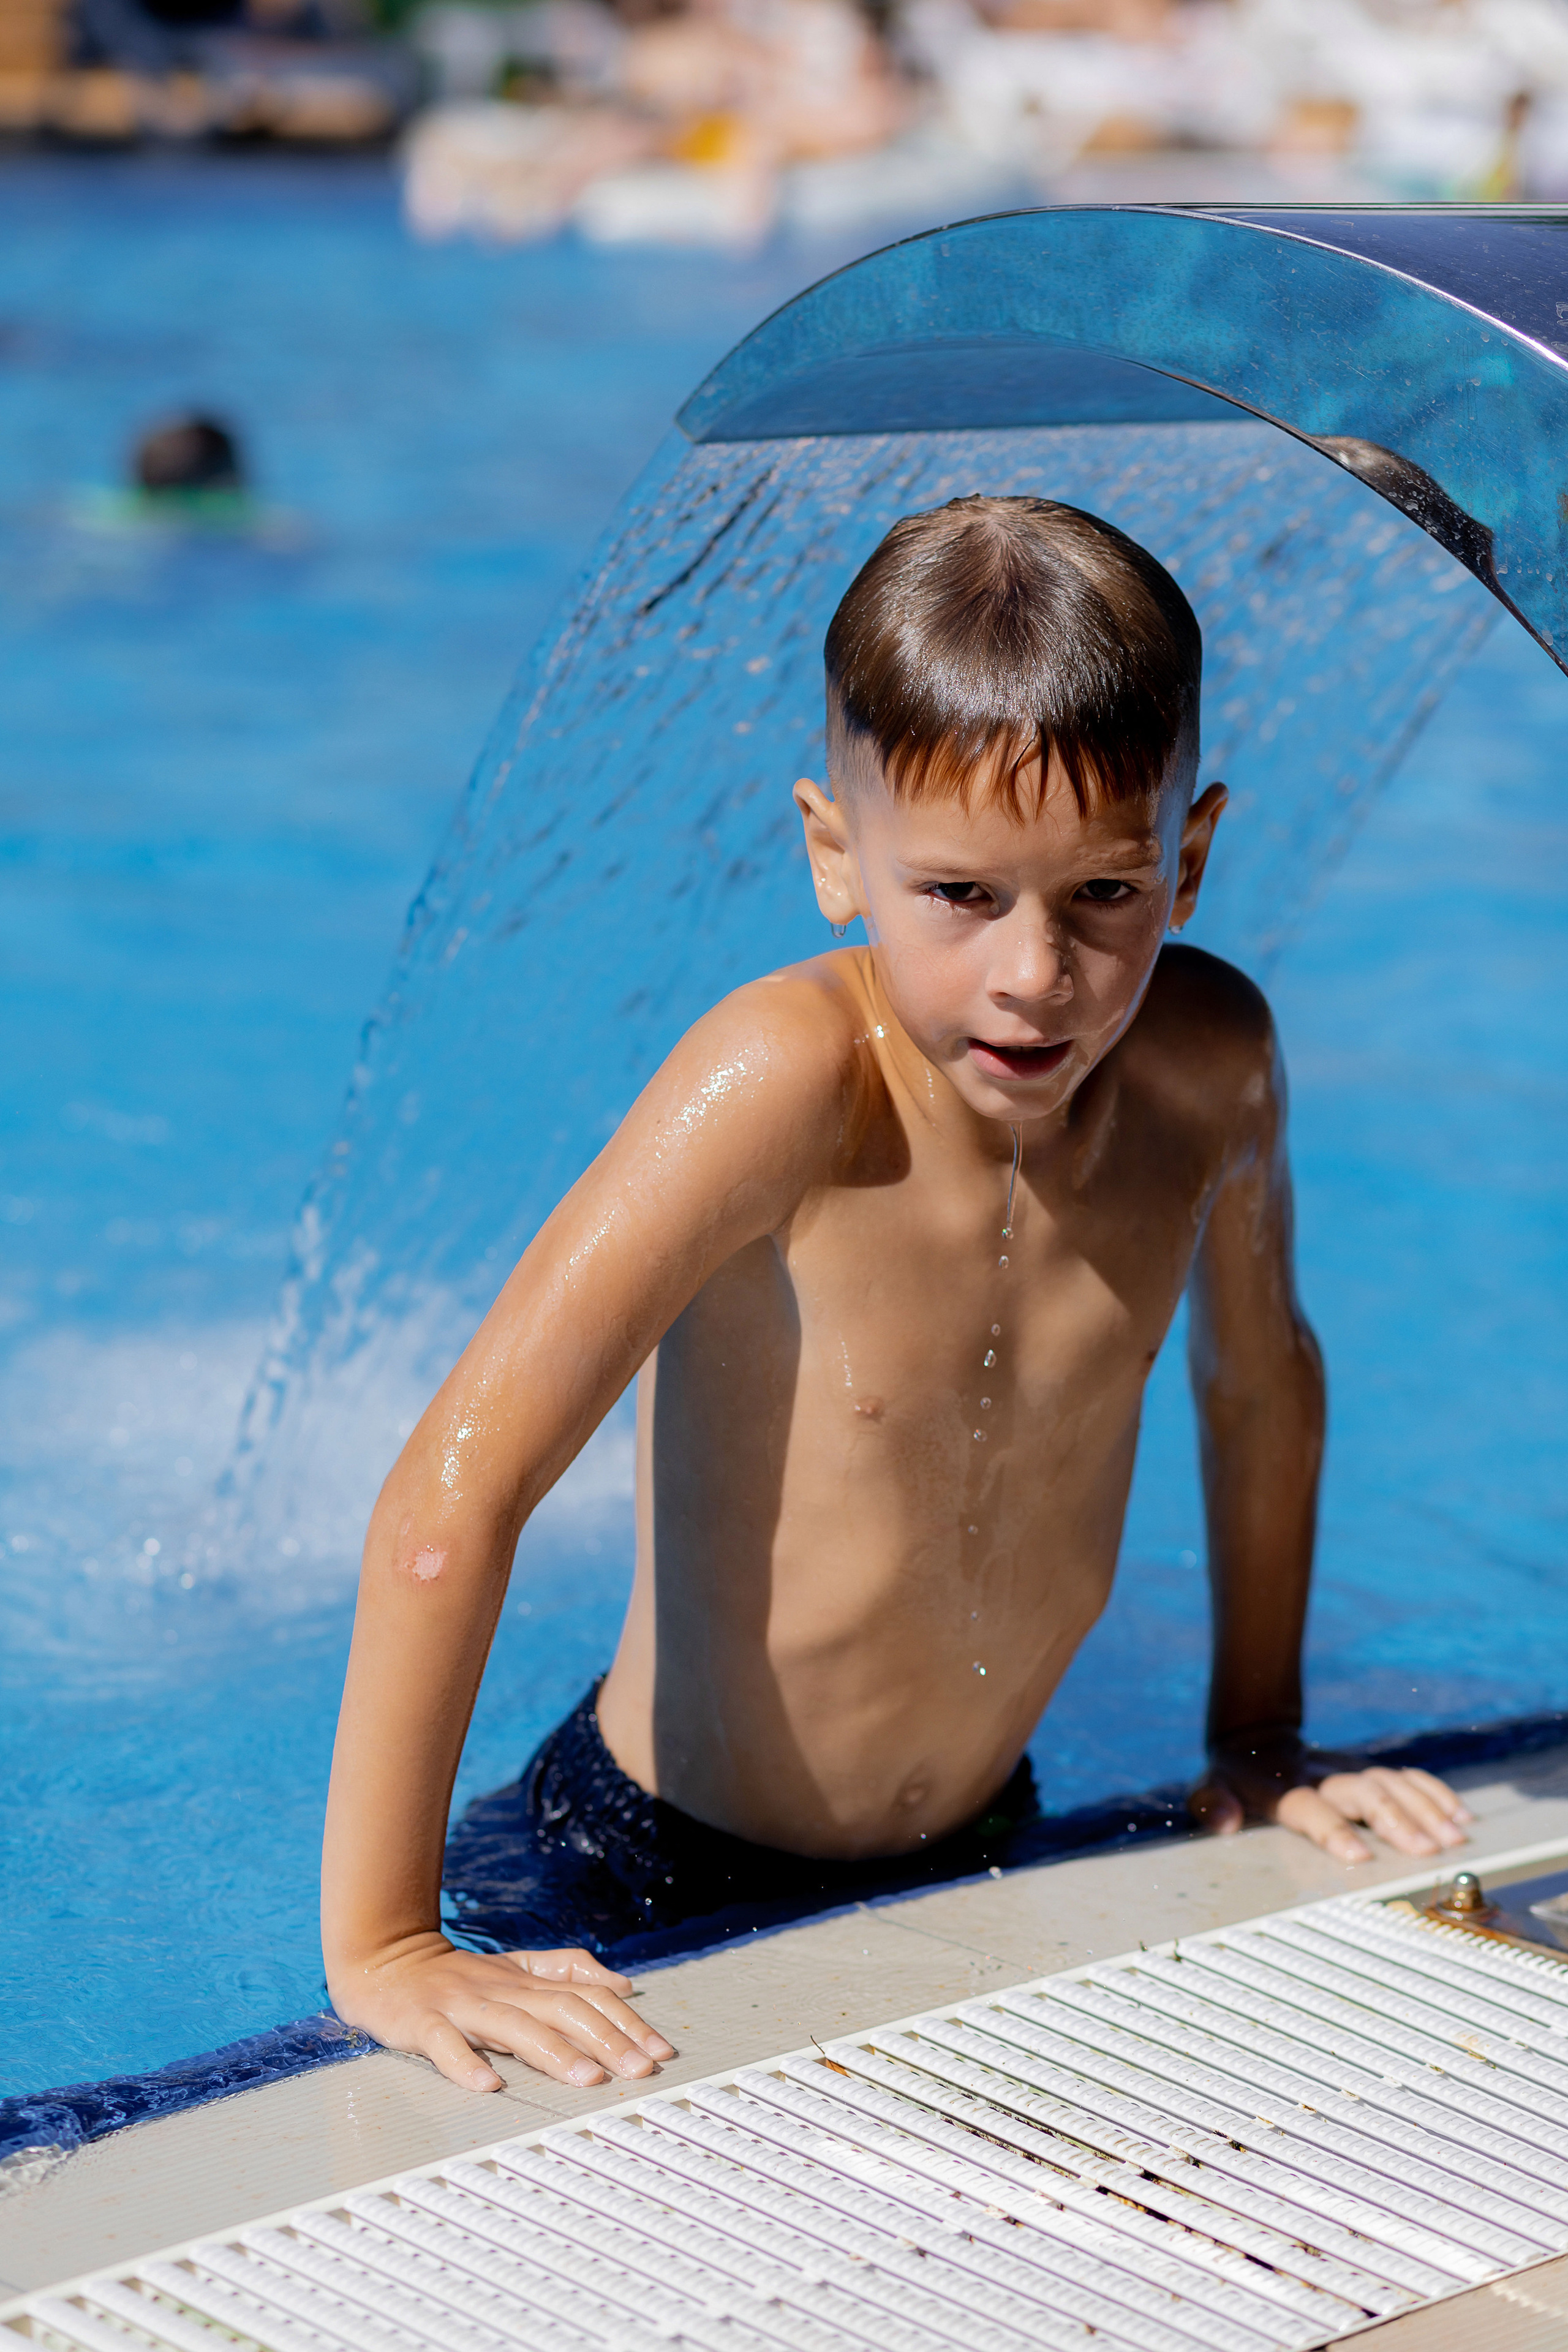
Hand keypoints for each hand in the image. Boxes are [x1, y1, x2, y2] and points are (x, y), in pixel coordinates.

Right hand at [329, 1932, 676, 2092]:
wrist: (384, 1958)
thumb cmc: (458, 1975)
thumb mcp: (517, 1966)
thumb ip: (568, 1970)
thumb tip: (622, 1983)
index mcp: (527, 1980)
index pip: (588, 1995)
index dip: (626, 2021)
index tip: (660, 2051)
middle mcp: (502, 1989)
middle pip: (562, 2009)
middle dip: (606, 2039)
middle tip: (640, 2070)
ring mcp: (462, 2005)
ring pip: (514, 2025)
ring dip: (554, 2053)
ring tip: (587, 2078)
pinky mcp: (422, 2022)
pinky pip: (444, 2043)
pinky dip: (465, 2063)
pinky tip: (487, 2085)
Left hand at [1191, 1738, 1471, 1865]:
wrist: (1256, 1738)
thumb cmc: (1233, 1778)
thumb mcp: (1210, 1789)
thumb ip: (1212, 1804)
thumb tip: (1225, 1822)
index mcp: (1285, 1789)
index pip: (1311, 1808)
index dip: (1333, 1830)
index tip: (1358, 1856)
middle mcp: (1324, 1778)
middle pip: (1365, 1793)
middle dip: (1398, 1821)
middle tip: (1430, 1851)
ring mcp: (1349, 1770)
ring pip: (1392, 1783)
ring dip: (1425, 1808)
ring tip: (1455, 1838)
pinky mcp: (1368, 1769)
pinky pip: (1407, 1776)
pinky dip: (1434, 1792)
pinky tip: (1461, 1815)